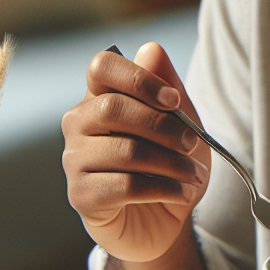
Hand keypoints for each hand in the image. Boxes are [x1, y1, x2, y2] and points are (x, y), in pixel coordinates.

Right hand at [62, 42, 210, 263]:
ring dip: (171, 163)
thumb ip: (168, 88)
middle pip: (112, 108)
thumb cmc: (168, 163)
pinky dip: (164, 188)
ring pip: (124, 151)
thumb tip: (151, 49)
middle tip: (193, 144)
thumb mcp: (182, 124)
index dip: (138, 78)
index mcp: (100, 96)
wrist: (165, 220)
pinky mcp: (81, 196)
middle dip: (163, 126)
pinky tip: (182, 193)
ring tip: (195, 174)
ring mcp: (75, 161)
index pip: (102, 67)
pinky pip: (125, 187)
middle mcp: (78, 124)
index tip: (173, 99)